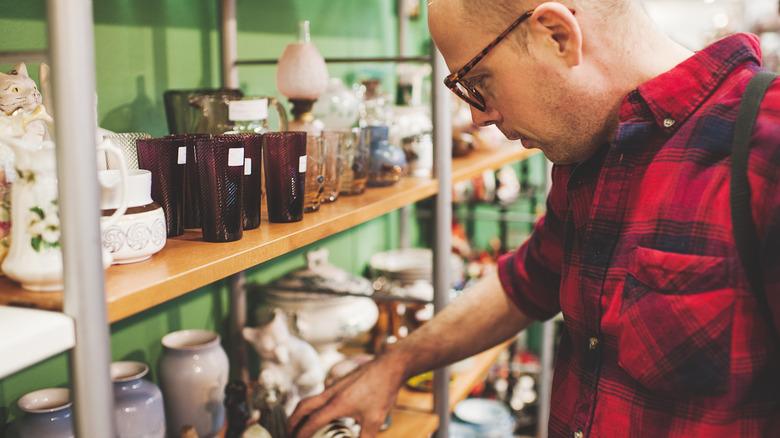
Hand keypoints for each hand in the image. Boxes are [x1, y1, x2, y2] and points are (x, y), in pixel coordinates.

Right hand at [286, 355, 404, 437]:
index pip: (312, 422)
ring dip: (299, 413)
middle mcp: (331, 394)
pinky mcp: (339, 383)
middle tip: (288, 434)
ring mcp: (334, 386)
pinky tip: (318, 413)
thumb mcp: (375, 420)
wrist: (388, 366)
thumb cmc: (383, 390)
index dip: (301, 435)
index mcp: (338, 404)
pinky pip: (318, 396)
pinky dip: (311, 406)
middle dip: (292, 422)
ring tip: (298, 425)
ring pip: (309, 399)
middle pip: (302, 407)